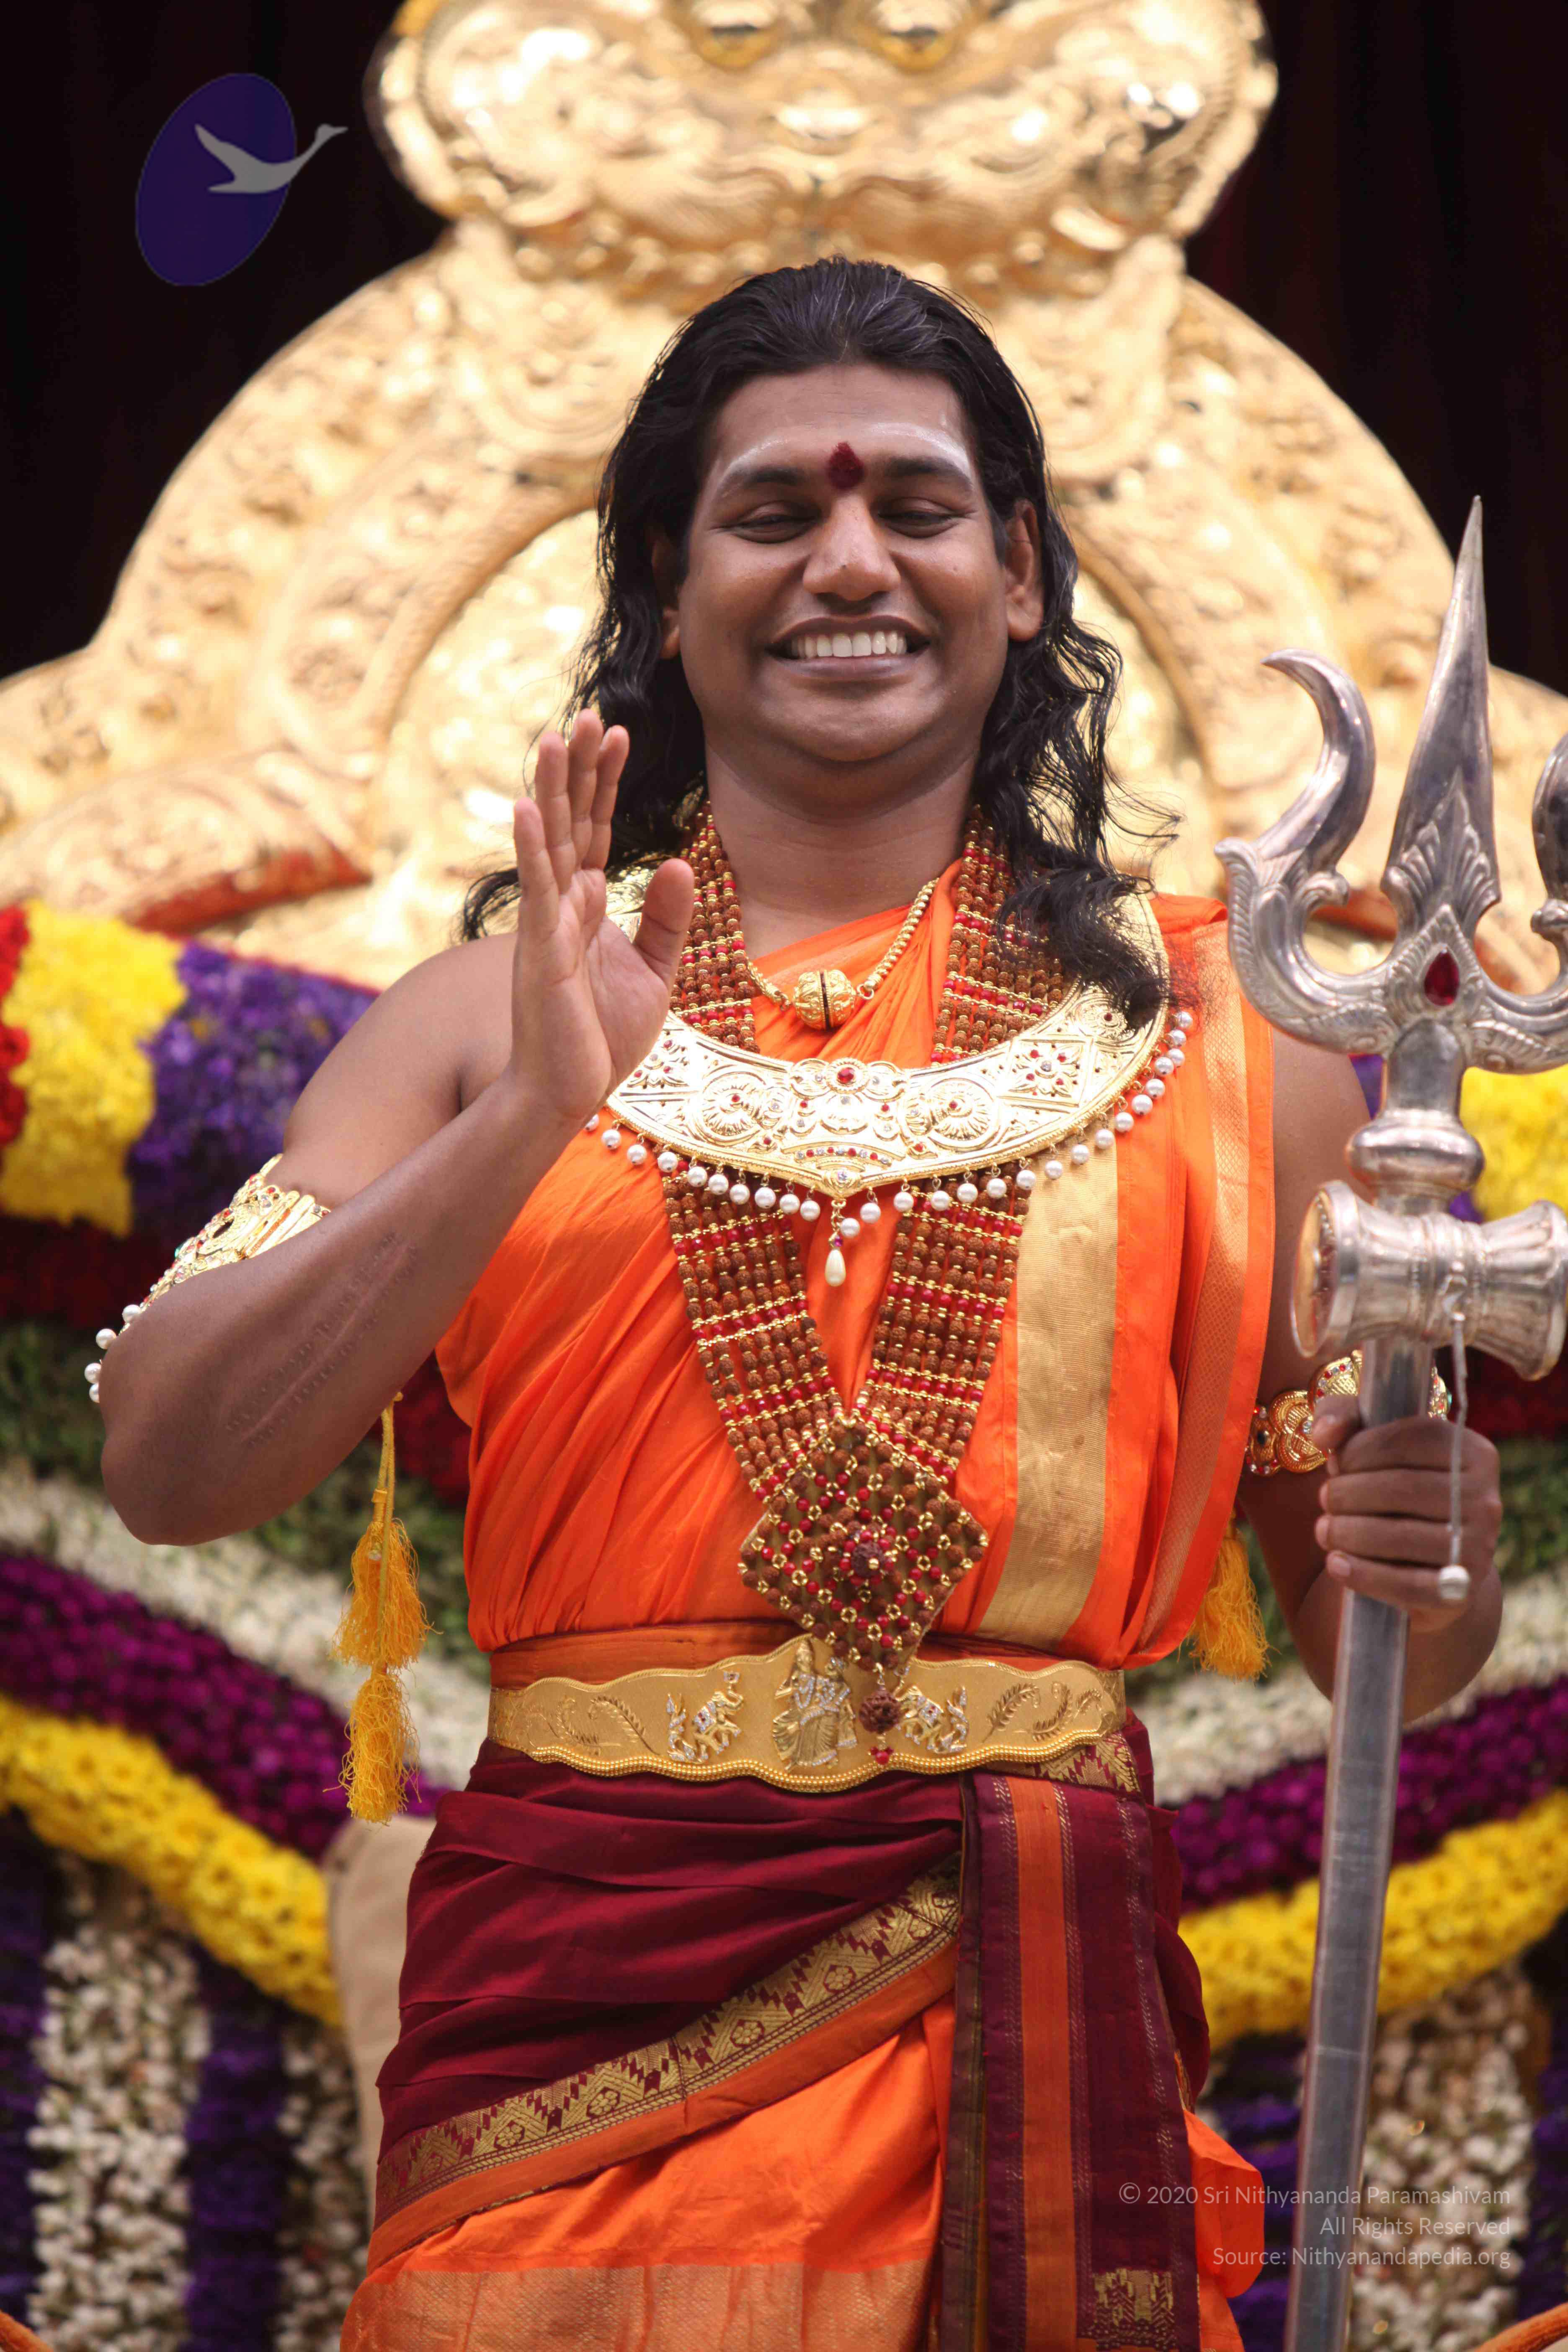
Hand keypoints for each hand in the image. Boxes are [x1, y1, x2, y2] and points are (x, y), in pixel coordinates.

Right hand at [506, 712, 694, 1130]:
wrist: (569, 1092)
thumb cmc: (601, 1038)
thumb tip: (679, 863)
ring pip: (548, 843)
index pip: (595, 828)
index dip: (605, 780)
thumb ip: (666, 918)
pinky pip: (536, 891)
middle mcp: (562, 905)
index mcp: (586, 905)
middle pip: (571, 821)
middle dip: (581, 768)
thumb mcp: (654, 971)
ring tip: (552, 737)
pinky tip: (524, 808)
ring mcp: (547, 925)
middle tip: (592, 711)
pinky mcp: (541, 952)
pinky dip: (530, 849)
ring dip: (549, 790)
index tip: (618, 731)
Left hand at [1309, 1398, 1501, 1633]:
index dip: (1359, 1449)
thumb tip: (1323, 1433)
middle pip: (1401, 1488)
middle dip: (1348, 1493)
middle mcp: (1486, 1498)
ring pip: (1400, 1536)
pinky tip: (1336, 1564)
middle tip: (1325, 1500)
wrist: (1434, 1566)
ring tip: (1324, 1530)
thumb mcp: (1372, 1445)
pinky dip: (1364, 1575)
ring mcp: (1479, 1547)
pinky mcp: (1462, 1592)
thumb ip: (1343, 1418)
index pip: (1409, 1439)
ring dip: (1348, 1533)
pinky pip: (1407, 1585)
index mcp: (1473, 1452)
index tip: (1335, 1463)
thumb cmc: (1397, 1491)